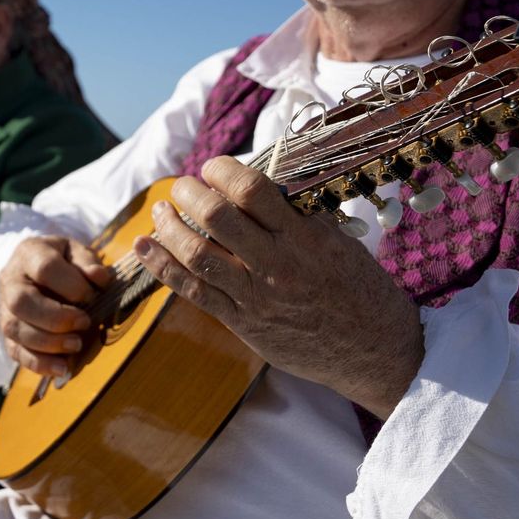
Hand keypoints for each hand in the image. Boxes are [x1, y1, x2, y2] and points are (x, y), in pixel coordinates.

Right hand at [0, 236, 111, 378]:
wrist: (36, 271)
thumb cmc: (62, 261)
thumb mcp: (76, 251)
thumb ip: (88, 262)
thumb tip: (99, 278)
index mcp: (29, 253)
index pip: (45, 268)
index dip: (71, 285)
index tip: (91, 296)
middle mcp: (10, 280)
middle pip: (21, 302)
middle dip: (56, 318)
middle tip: (84, 323)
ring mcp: (4, 308)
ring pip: (15, 329)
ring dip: (48, 343)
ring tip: (76, 345)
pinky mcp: (7, 334)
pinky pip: (15, 352)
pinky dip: (39, 364)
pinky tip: (62, 368)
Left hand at [131, 156, 423, 416]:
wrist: (375, 351)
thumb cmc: (361, 289)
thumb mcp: (340, 241)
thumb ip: (299, 215)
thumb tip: (258, 185)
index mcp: (305, 238)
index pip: (252, 190)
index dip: (222, 170)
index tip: (214, 167)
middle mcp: (277, 265)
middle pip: (216, 217)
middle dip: (190, 192)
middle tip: (184, 185)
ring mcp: (256, 297)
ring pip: (196, 254)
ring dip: (169, 227)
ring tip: (161, 210)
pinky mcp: (242, 323)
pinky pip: (192, 292)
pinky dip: (162, 266)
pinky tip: (143, 246)